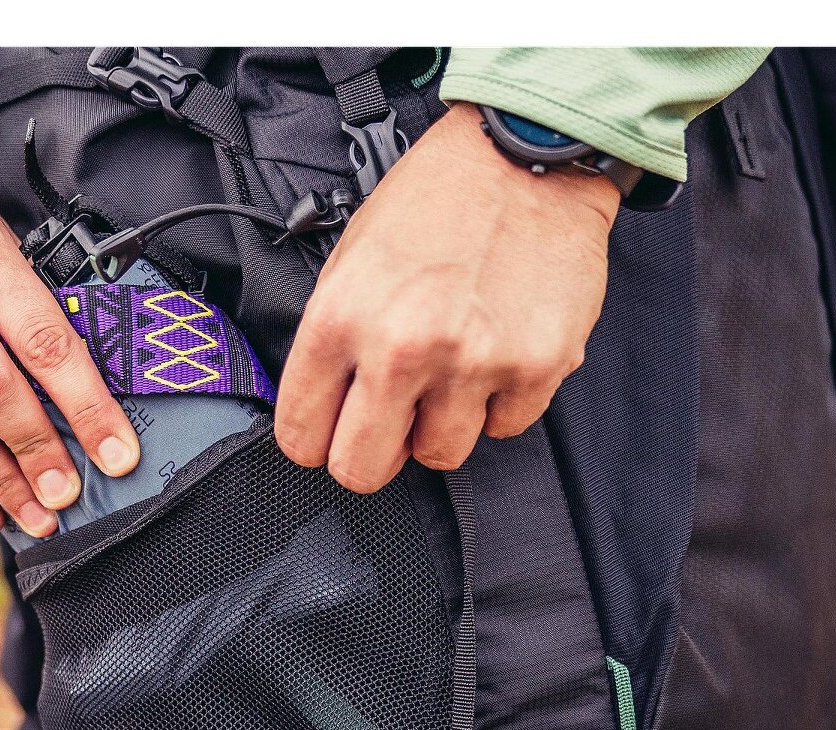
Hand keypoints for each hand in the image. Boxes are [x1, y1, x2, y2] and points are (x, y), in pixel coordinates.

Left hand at [275, 102, 619, 492]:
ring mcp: (472, 362)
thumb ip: (334, 340)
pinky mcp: (534, 368)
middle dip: (371, 457)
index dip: (315, 442)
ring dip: (441, 425)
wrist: (525, 154)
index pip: (301, 436)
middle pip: (363, 470)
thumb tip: (323, 411)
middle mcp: (403, 347)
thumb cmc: (436, 201)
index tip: (330, 435)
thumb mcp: (352, 257)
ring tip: (452, 371)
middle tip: (388, 428)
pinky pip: (504, 428)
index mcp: (341, 318)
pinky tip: (497, 353)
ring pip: (439, 456)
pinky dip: (500, 403)